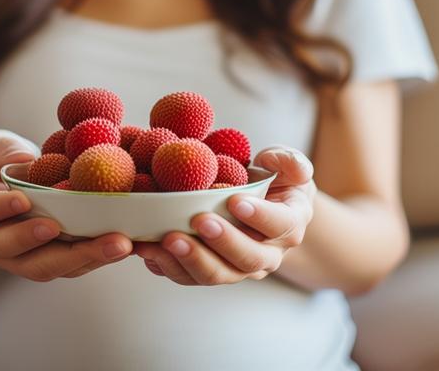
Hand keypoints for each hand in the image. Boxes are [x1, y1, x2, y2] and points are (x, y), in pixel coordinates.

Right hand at [0, 129, 132, 281]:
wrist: (1, 195)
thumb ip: (6, 150)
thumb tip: (29, 161)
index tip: (23, 199)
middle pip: (12, 251)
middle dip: (43, 242)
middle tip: (73, 229)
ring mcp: (17, 259)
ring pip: (43, 267)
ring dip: (82, 258)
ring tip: (118, 243)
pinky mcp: (45, 263)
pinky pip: (68, 267)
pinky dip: (95, 258)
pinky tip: (122, 245)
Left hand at [133, 146, 315, 285]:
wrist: (261, 210)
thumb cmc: (274, 184)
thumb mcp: (288, 167)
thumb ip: (288, 162)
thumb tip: (273, 160)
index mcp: (288, 226)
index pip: (279, 225)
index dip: (259, 216)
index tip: (235, 200)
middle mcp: (266, 255)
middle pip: (247, 259)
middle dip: (221, 242)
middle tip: (199, 221)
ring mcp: (237, 269)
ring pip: (216, 274)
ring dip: (190, 259)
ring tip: (167, 239)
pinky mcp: (210, 272)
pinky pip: (188, 277)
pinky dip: (167, 265)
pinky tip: (150, 250)